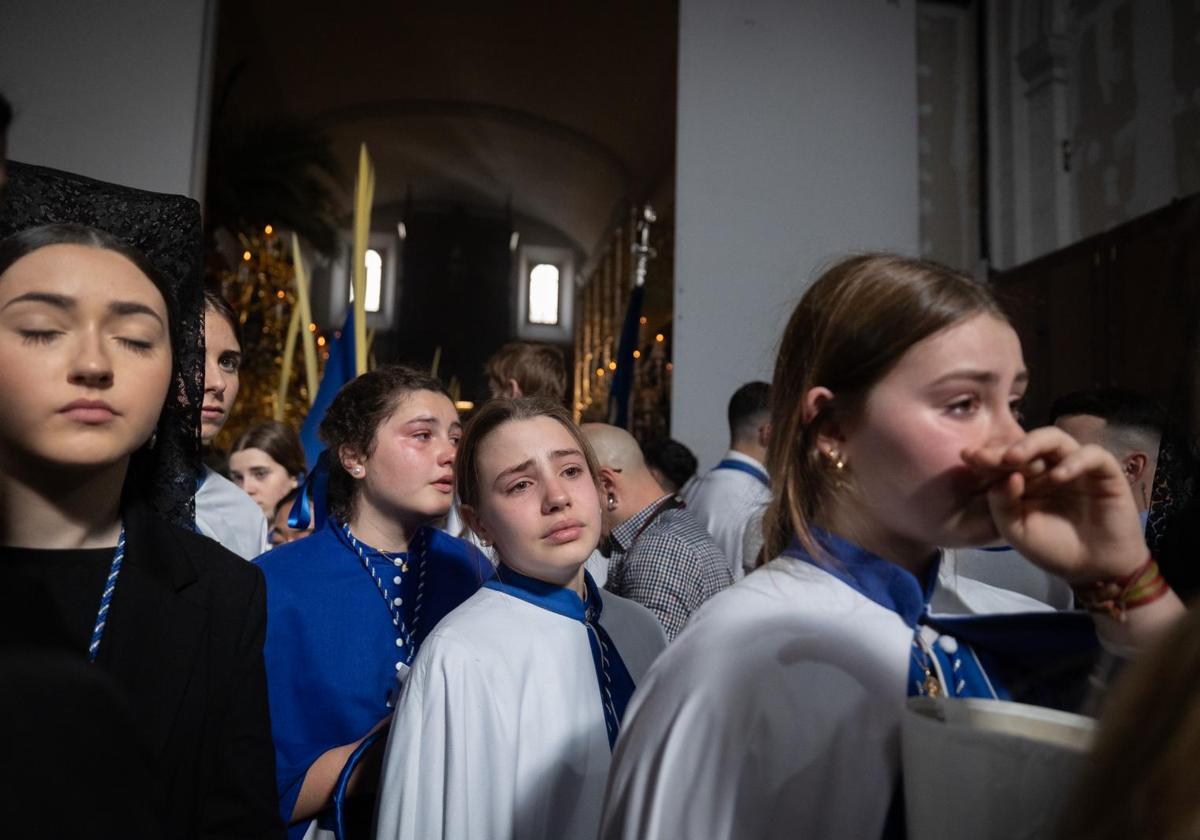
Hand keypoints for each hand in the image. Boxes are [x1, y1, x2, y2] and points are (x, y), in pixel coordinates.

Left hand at [962, 426, 1145, 583]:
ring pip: (1055, 439)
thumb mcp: (1016, 530)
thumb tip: (1004, 477)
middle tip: (987, 457)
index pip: (1004, 459)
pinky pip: (1092, 454)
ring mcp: (1075, 466)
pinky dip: (1074, 461)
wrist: (1094, 570)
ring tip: (1014, 458)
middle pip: (1026, 445)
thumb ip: (1002, 504)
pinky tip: (1058, 477)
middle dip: (1004, 449)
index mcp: (1024, 479)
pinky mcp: (1104, 471)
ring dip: (1033, 444)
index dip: (987, 456)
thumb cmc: (1053, 548)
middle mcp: (1048, 467)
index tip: (967, 457)